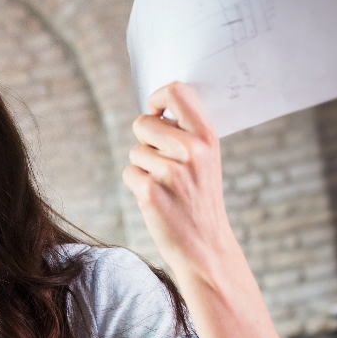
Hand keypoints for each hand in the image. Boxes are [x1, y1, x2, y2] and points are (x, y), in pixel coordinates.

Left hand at [123, 82, 238, 283]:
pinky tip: (157, 200)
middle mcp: (191, 150)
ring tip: (166, 186)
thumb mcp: (206, 160)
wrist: (205, 246)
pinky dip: (136, 186)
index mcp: (207, 137)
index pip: (176, 91)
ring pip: (135, 151)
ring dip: (143, 167)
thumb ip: (187, 133)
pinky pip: (128, 172)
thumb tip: (157, 109)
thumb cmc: (200, 199)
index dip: (157, 98)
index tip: (157, 112)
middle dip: (145, 141)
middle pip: (143, 122)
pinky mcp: (150, 191)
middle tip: (163, 164)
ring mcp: (170, 171)